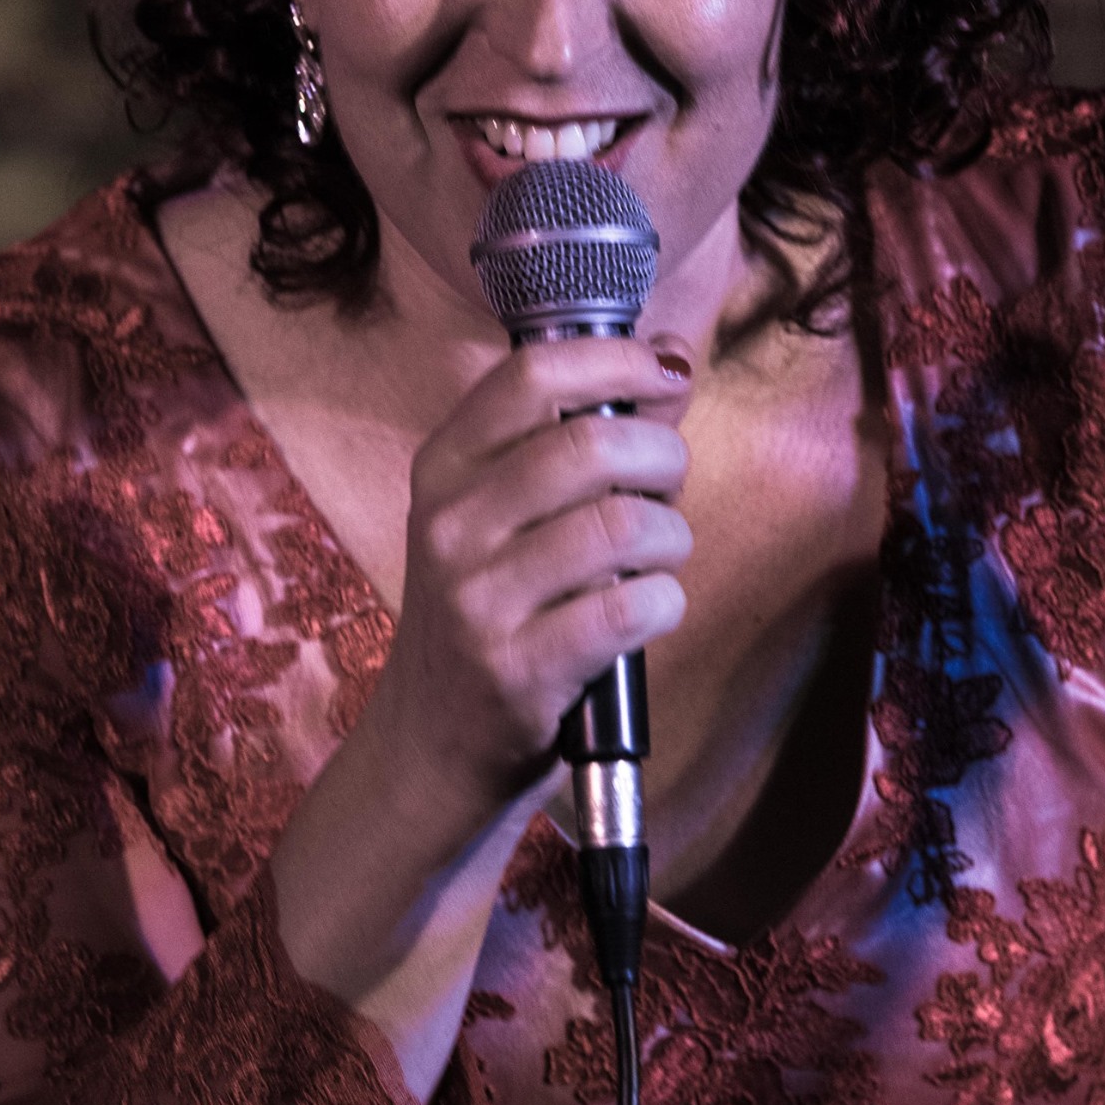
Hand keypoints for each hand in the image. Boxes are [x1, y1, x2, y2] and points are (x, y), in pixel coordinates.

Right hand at [367, 334, 693, 814]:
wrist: (433, 745)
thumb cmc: (491, 611)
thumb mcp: (501, 515)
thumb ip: (579, 437)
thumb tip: (671, 359)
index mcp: (444, 467)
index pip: (531, 374)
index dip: (616, 361)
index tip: (664, 373)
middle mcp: (450, 525)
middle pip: (591, 445)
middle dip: (662, 457)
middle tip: (667, 486)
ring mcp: (478, 599)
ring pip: (621, 525)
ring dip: (670, 534)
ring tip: (660, 553)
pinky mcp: (517, 669)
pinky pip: (630, 606)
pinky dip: (665, 601)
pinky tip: (651, 607)